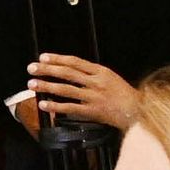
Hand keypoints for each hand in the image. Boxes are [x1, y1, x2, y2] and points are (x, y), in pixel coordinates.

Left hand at [17, 53, 141, 132]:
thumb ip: (92, 74)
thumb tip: (70, 71)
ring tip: (32, 84)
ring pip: (65, 89)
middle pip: (67, 73)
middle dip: (47, 69)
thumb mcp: (110, 78)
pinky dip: (55, 106)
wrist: (137, 111)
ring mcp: (93, 97)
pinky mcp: (92, 111)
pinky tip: (44, 105)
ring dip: (47, 86)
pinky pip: (70, 108)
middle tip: (32, 68)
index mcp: (100, 72)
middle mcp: (96, 82)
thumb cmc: (123, 95)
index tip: (43, 57)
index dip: (57, 58)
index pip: (74, 62)